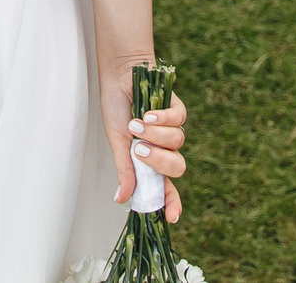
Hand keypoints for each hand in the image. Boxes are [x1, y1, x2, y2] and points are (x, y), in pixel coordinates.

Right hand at [101, 68, 187, 221]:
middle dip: (159, 161)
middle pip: (177, 168)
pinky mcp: (177, 109)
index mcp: (149, 162)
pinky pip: (179, 120)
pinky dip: (163, 119)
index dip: (171, 203)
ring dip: (155, 135)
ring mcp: (172, 129)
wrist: (120, 76)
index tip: (171, 218)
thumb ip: (124, 169)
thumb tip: (122, 198)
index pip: (165, 187)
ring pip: (177, 143)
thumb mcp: (118, 142)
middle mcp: (164, 148)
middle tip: (139, 149)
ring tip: (136, 124)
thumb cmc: (117, 109)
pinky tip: (148, 114)